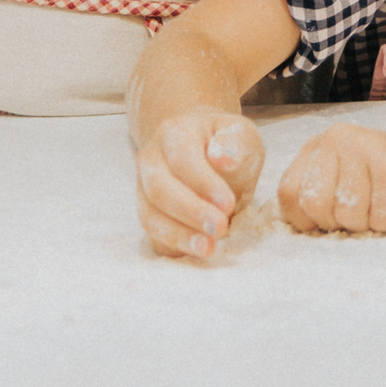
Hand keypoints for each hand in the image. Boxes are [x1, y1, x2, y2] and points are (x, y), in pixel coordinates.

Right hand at [135, 108, 265, 258]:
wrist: (207, 152)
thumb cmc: (226, 145)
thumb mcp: (241, 135)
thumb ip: (236, 143)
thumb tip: (223, 160)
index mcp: (173, 133)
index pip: (182, 159)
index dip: (203, 183)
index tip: (228, 203)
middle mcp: (151, 159)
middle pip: (159, 189)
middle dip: (190, 211)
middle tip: (220, 228)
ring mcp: (143, 189)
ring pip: (149, 215)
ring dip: (179, 235)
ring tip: (208, 248)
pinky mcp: (149, 215)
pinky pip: (152, 235)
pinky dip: (173, 246)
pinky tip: (196, 253)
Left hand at [277, 122, 385, 233]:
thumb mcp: (347, 187)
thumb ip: (318, 199)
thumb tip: (293, 235)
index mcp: (319, 145)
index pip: (288, 194)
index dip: (308, 221)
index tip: (333, 221)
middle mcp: (336, 137)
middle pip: (315, 205)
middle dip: (342, 223)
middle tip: (367, 211)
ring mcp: (365, 146)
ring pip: (348, 214)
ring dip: (371, 224)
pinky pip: (379, 217)